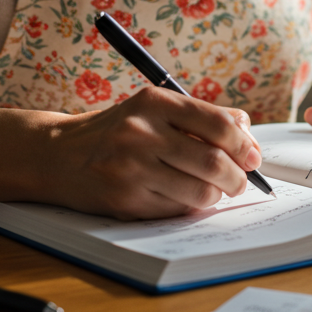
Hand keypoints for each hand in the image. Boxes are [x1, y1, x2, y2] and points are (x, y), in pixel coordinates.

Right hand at [42, 87, 262, 219]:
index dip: (244, 145)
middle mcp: (141, 133)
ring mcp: (131, 169)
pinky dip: (189, 206)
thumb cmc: (117, 131)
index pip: (218, 124)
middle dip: (238, 177)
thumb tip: (248, 135)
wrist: (58, 155)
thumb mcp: (152, 108)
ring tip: (213, 190)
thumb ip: (199, 116)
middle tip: (240, 181)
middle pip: (214, 162)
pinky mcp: (125, 200)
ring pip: (200, 191)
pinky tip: (182, 196)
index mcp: (154, 102)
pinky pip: (177, 209)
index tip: (253, 157)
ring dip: (216, 195)